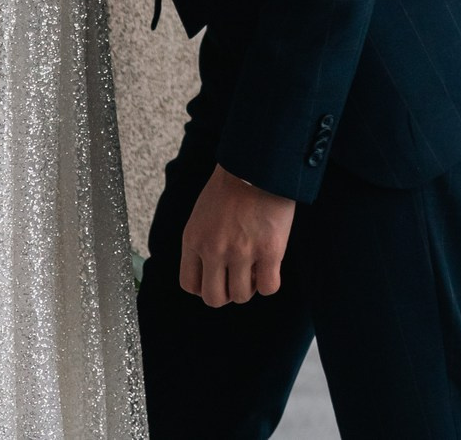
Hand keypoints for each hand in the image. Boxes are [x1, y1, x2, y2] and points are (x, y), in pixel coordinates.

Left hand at [177, 165, 293, 306]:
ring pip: (241, 296)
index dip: (205, 288)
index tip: (218, 278)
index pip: (190, 285)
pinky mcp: (269, 251)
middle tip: (238, 278)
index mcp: (193, 239)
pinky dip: (269, 282)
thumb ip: (202, 242)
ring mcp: (241, 252)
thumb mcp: (202, 213)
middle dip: (227, 293)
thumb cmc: (232, 185)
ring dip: (249, 286)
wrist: (259, 163)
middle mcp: (213, 250)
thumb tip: (213, 271)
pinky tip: (270, 266)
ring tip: (256, 267)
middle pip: (214, 298)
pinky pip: (268, 287)